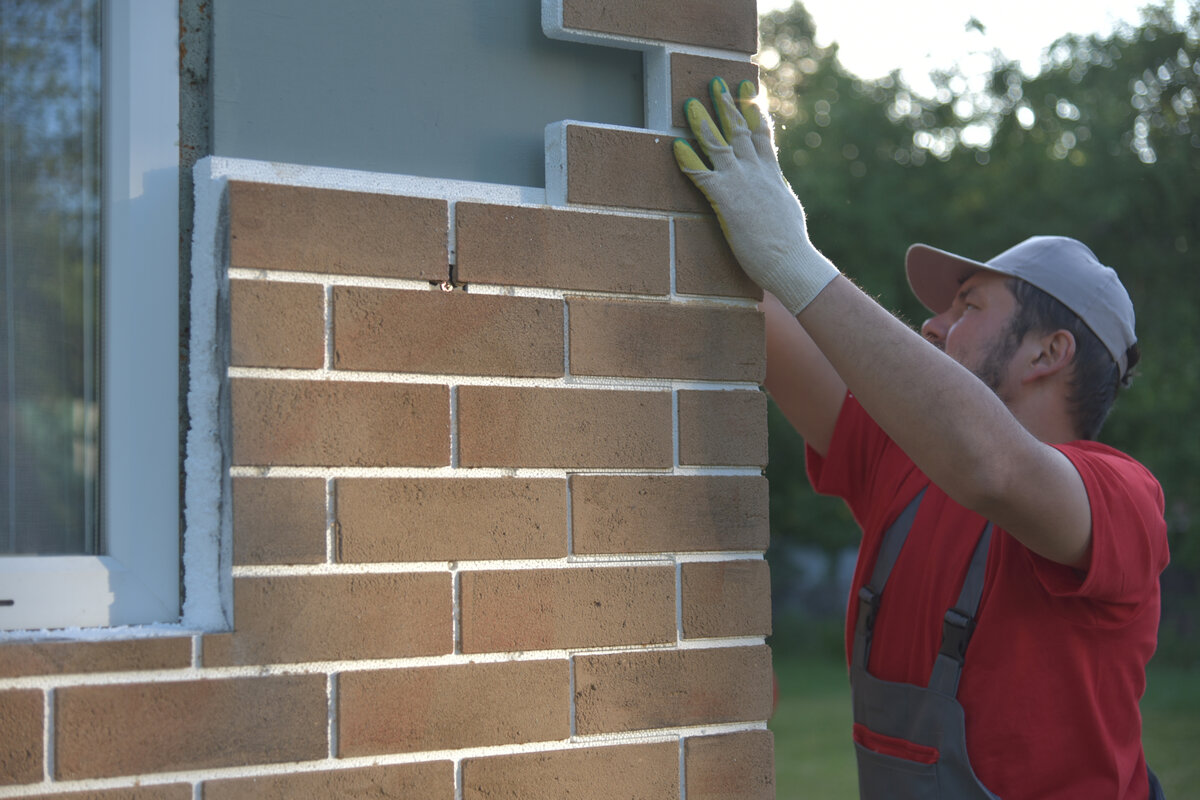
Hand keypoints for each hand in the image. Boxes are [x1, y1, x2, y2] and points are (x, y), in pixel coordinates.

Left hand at [674, 77, 838, 314]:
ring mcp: (741, 183)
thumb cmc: (790, 246)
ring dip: (703, 122)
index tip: (748, 89)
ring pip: (719, 144)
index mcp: (772, 174)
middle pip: (740, 130)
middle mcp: (757, 172)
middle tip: (714, 83)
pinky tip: (675, 146)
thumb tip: (776, 189)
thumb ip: (777, 192)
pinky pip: (701, 174)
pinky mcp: (726, 200)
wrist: (791, 261)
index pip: (764, 134)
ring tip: (689, 103)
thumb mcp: (787, 209)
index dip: (755, 109)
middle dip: (726, 105)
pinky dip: (687, 159)